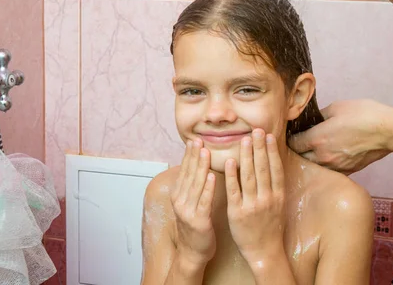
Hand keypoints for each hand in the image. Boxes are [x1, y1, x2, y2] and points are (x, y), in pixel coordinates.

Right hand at [170, 139, 216, 267]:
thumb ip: (194, 185)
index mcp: (178, 195)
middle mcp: (180, 201)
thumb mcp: (190, 203)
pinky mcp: (199, 221)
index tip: (194, 140)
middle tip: (199, 140)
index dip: (189, 155)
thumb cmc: (196, 225)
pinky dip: (208, 189)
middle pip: (188, 174)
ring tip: (206, 152)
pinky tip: (214, 177)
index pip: (184, 170)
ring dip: (201, 168)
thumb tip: (198, 165)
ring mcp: (188, 211)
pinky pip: (204, 202)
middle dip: (194, 156)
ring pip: (195, 185)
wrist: (193, 252)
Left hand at [225, 129, 285, 267]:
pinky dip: (232, 175)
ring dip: (246, 156)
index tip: (268, 135)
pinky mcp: (237, 213)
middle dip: (259, 147)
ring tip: (244, 139)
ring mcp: (252, 205)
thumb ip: (274, 186)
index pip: (275, 168)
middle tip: (256, 130)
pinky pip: (234, 190)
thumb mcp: (278, 205)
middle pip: (262, 168)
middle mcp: (267, 199)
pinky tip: (230, 161)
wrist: (264, 251)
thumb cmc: (270, 226)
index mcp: (278, 196)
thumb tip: (272, 163)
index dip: (272, 151)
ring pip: (249, 176)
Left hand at [289, 99, 392, 174]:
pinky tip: (331, 155)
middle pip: (300, 158)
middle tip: (301, 142)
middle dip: (298, 151)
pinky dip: (327, 165)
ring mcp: (336, 166)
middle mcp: (323, 156)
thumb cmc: (364, 115)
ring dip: (312, 159)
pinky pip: (330, 171)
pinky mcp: (348, 171)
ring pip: (315, 167)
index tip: (292, 133)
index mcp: (317, 139)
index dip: (290, 138)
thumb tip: (312, 120)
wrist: (388, 130)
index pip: (292, 144)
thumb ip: (319, 115)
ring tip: (315, 149)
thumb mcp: (336, 107)